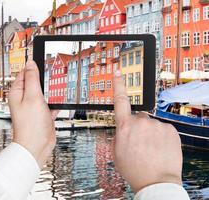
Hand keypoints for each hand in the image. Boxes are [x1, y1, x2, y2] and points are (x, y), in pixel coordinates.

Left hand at [8, 61, 58, 168]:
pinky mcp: (42, 115)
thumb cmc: (31, 124)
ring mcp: (34, 107)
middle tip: (52, 77)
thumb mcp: (33, 96)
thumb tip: (30, 63)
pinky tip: (57, 105)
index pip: (25, 73)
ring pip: (44, 94)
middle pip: (36, 83)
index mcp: (18, 92)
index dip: (34, 67)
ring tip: (55, 91)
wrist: (36, 146)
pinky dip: (54, 104)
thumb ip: (32, 78)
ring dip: (51, 93)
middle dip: (44, 81)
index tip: (44, 62)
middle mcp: (24, 99)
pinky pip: (50, 105)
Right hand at [112, 70, 182, 192]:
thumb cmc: (135, 170)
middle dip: (137, 128)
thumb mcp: (116, 153)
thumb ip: (118, 136)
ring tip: (151, 149)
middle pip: (138, 118)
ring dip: (150, 133)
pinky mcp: (170, 129)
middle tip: (139, 144)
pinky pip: (163, 129)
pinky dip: (161, 136)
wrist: (157, 182)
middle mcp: (141, 122)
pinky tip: (160, 148)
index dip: (118, 85)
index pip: (120, 101)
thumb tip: (124, 129)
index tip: (118, 73)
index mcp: (125, 127)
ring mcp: (157, 125)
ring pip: (151, 125)